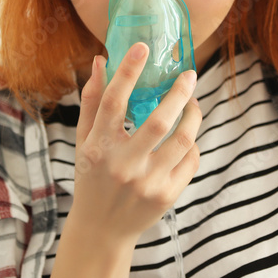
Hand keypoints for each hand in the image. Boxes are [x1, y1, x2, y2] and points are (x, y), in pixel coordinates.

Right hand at [67, 41, 201, 246]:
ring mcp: (147, 182)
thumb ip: (93, 101)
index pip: (113, 102)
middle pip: (159, 121)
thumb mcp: (84, 141)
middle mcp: (123, 165)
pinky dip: (192, 143)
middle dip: (179, 93)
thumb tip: (102, 60)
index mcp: (99, 147)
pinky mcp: (167, 195)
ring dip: (193, 115)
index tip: (143, 47)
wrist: (102, 229)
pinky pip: (190, 160)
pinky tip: (187, 135)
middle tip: (189, 75)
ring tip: (193, 103)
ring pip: (183, 140)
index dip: (128, 71)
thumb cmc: (92, 177)